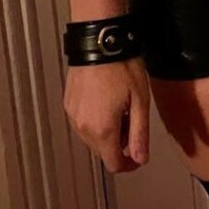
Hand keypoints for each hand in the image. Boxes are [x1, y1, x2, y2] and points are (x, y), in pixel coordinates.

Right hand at [64, 56, 150, 173]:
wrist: (99, 42)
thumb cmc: (121, 67)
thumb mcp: (139, 102)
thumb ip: (140, 134)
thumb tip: (140, 158)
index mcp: (102, 129)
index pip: (114, 163)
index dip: (129, 165)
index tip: (138, 156)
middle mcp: (83, 127)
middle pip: (102, 151)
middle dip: (120, 144)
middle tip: (133, 121)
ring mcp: (72, 115)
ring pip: (92, 138)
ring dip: (107, 132)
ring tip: (120, 108)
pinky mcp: (68, 104)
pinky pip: (83, 123)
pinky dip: (96, 121)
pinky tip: (107, 102)